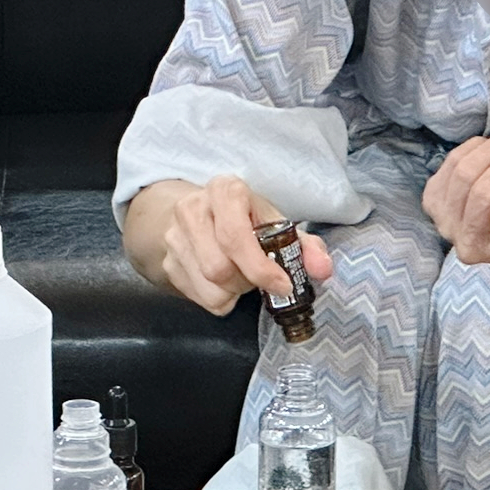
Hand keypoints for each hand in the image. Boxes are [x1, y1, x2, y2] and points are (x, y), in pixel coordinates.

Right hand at [159, 175, 334, 316]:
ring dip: (233, 293)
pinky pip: (199, 297)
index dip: (261, 269)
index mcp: (224, 191)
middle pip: (219, 268)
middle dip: (246, 282)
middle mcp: (193, 209)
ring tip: (241, 277)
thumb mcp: (274, 222)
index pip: (235, 237)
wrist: (198, 211)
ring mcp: (174, 236)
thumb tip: (322, 269)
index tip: (282, 285)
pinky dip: (219, 298)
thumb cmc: (245, 218)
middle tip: (258, 277)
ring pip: (209, 287)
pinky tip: (225, 282)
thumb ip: (305, 246)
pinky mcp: (167, 260)